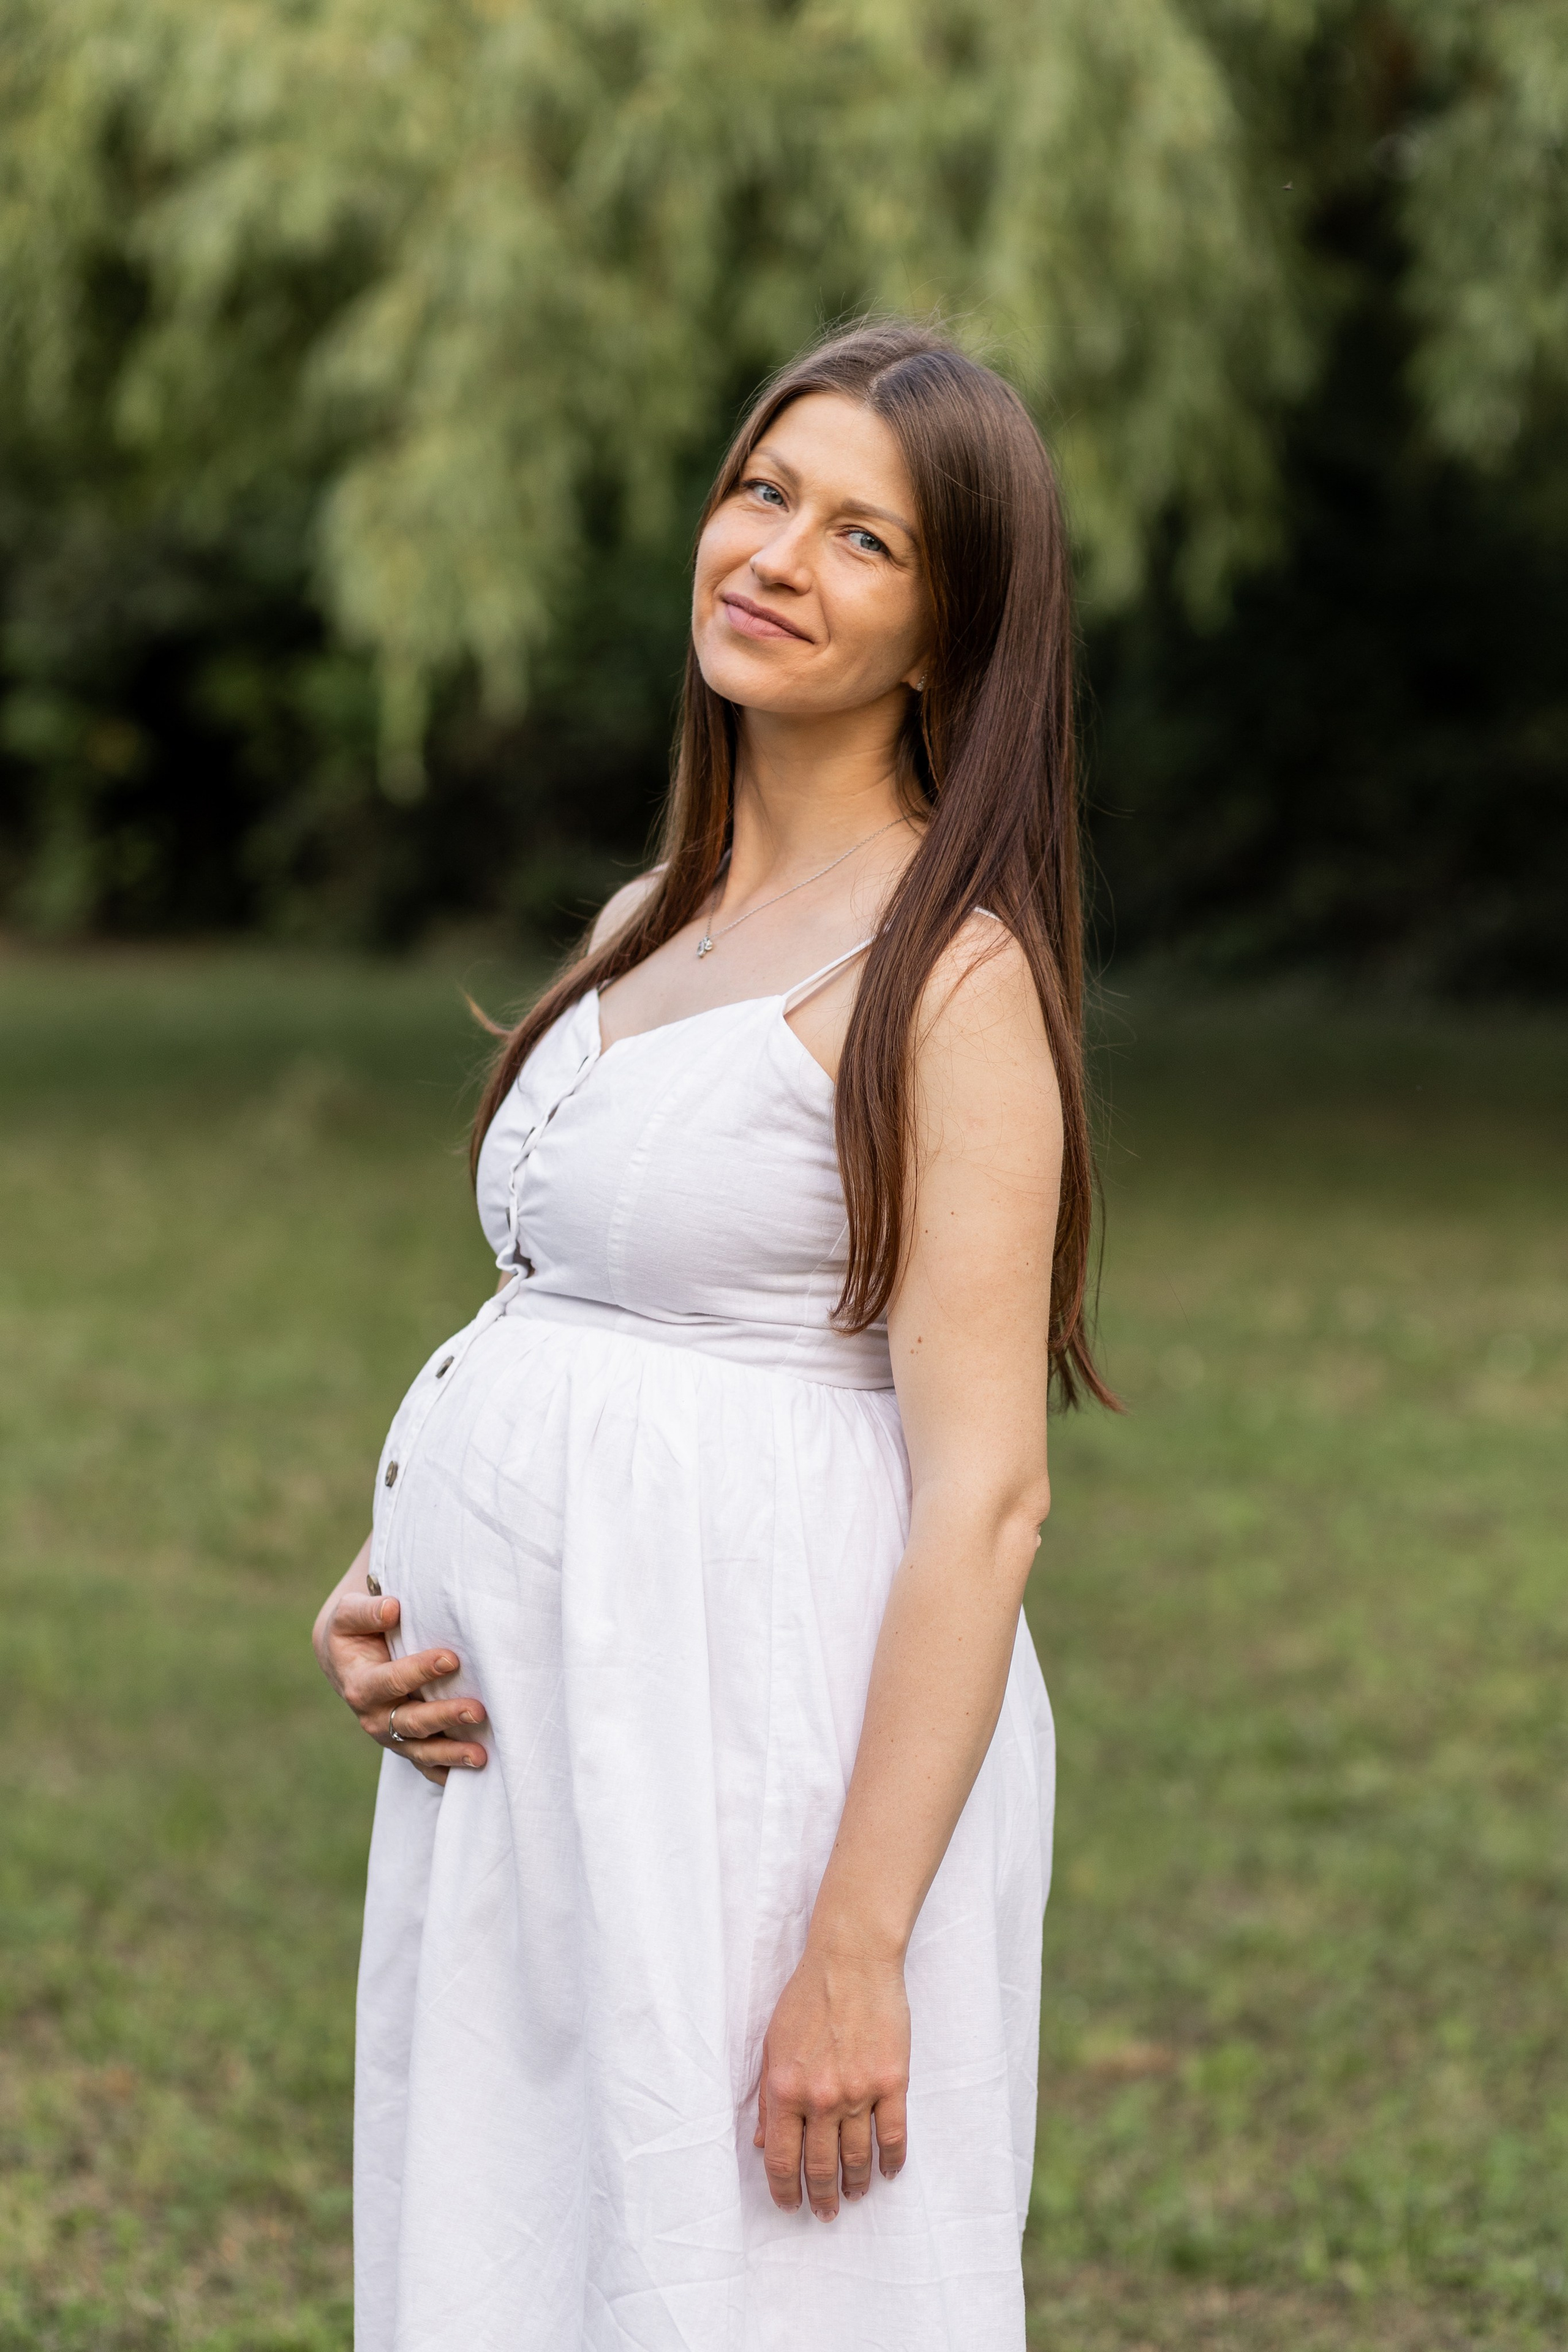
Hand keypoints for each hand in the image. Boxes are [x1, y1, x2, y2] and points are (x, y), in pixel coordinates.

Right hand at [314, 1584, 487, 1786]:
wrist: (347, 1658)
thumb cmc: (355, 1630)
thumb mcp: (349, 1616)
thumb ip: (367, 1611)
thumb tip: (392, 1609)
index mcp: (360, 1684)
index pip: (391, 1681)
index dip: (419, 1671)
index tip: (450, 1658)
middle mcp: (375, 1716)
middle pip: (411, 1722)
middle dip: (444, 1717)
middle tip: (477, 1710)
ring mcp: (392, 1735)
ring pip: (422, 1751)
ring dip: (451, 1754)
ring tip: (482, 1755)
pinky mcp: (407, 1744)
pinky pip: (427, 1765)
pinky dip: (447, 1772)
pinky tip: (474, 1776)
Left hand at [754, 1943, 909, 2219]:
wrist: (851, 1960)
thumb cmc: (807, 1997)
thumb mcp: (773, 2045)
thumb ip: (769, 2097)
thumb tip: (765, 2143)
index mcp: (785, 2089)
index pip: (782, 2159)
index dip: (784, 2191)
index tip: (790, 2205)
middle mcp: (820, 2097)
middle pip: (819, 2167)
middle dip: (821, 2197)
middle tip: (825, 2212)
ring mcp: (859, 2092)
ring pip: (857, 2158)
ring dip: (855, 2184)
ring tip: (854, 2195)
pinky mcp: (892, 2081)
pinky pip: (893, 2135)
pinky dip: (891, 2161)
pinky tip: (887, 2172)